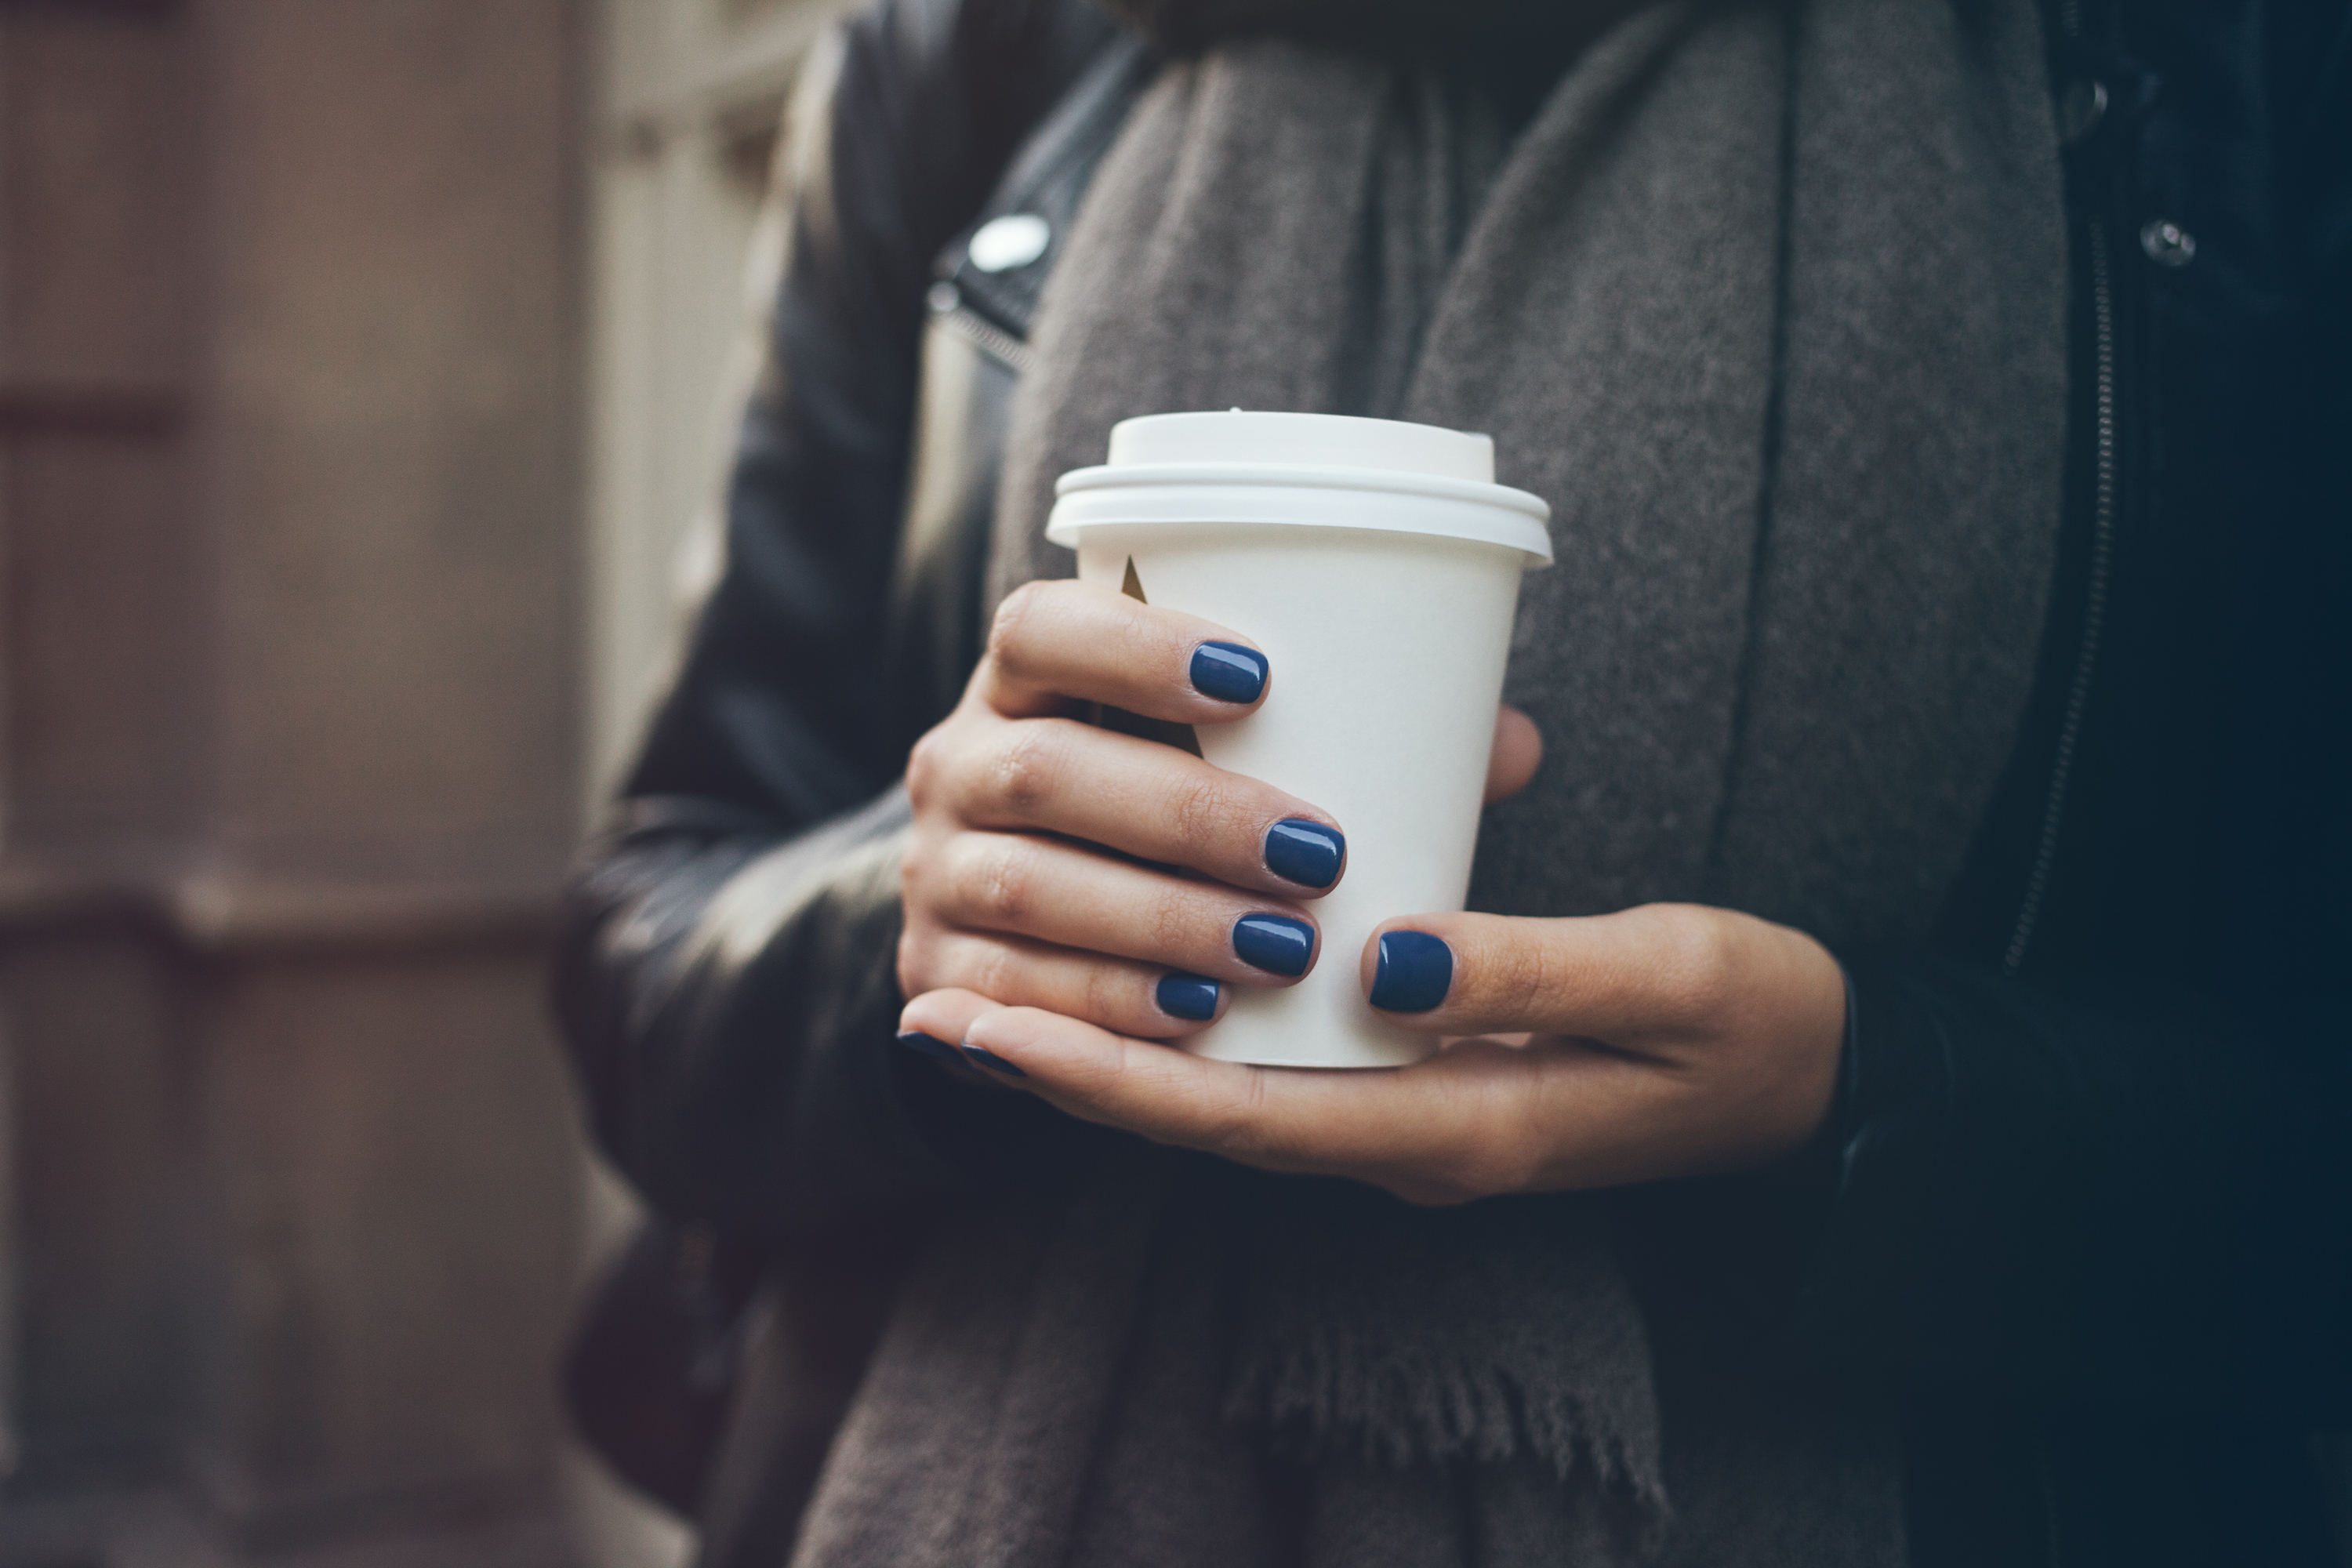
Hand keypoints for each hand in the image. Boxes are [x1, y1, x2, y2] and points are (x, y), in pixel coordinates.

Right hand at [899, 577, 1539, 1046]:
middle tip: (1316, 856)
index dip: (1134, 645)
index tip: (1256, 678)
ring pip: (1025, 887)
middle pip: (1042, 770)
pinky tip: (1196, 1019)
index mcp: (1025, 677)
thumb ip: (1350, 741)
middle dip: (1183, 815)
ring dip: (1159, 922)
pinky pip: (1007, 994)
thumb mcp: (1223, 755)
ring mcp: (935, 871)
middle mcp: (958, 761)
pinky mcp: (935, 972)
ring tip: (1279, 953)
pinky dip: (1105, 1006)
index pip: (1041, 626)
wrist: (1027, 912)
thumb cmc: (1163, 801)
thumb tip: (1507, 745)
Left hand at [899, 901, 1845, 1204]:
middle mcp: (1411, 1138)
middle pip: (1203, 1118)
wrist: (1818, 1080)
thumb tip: (1381, 962)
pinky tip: (1131, 982)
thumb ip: (1525, 971)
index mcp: (1458, 1128)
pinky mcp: (1421, 1076)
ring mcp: (1412, 1114)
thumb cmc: (1753, 1023)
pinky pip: (1276, 1069)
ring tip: (987, 1003)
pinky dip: (1189, 1035)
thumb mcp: (1664, 981)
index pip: (1245, 1117)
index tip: (988, 1031)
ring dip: (1108, 1056)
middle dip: (1066, 1072)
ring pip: (1227, 1097)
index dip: (1107, 1079)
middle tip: (934, 1014)